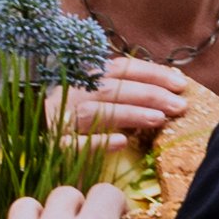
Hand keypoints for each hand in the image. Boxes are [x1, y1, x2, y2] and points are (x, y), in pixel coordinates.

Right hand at [58, 61, 188, 149]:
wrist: (38, 150)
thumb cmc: (77, 126)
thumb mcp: (100, 102)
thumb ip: (127, 93)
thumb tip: (171, 88)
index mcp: (84, 80)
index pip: (119, 68)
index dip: (150, 73)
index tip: (180, 84)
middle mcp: (71, 95)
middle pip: (110, 88)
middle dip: (148, 93)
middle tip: (178, 105)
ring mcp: (60, 121)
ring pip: (95, 112)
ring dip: (129, 113)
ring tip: (159, 119)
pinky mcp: (53, 148)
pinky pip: (73, 144)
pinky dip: (97, 141)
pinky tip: (121, 142)